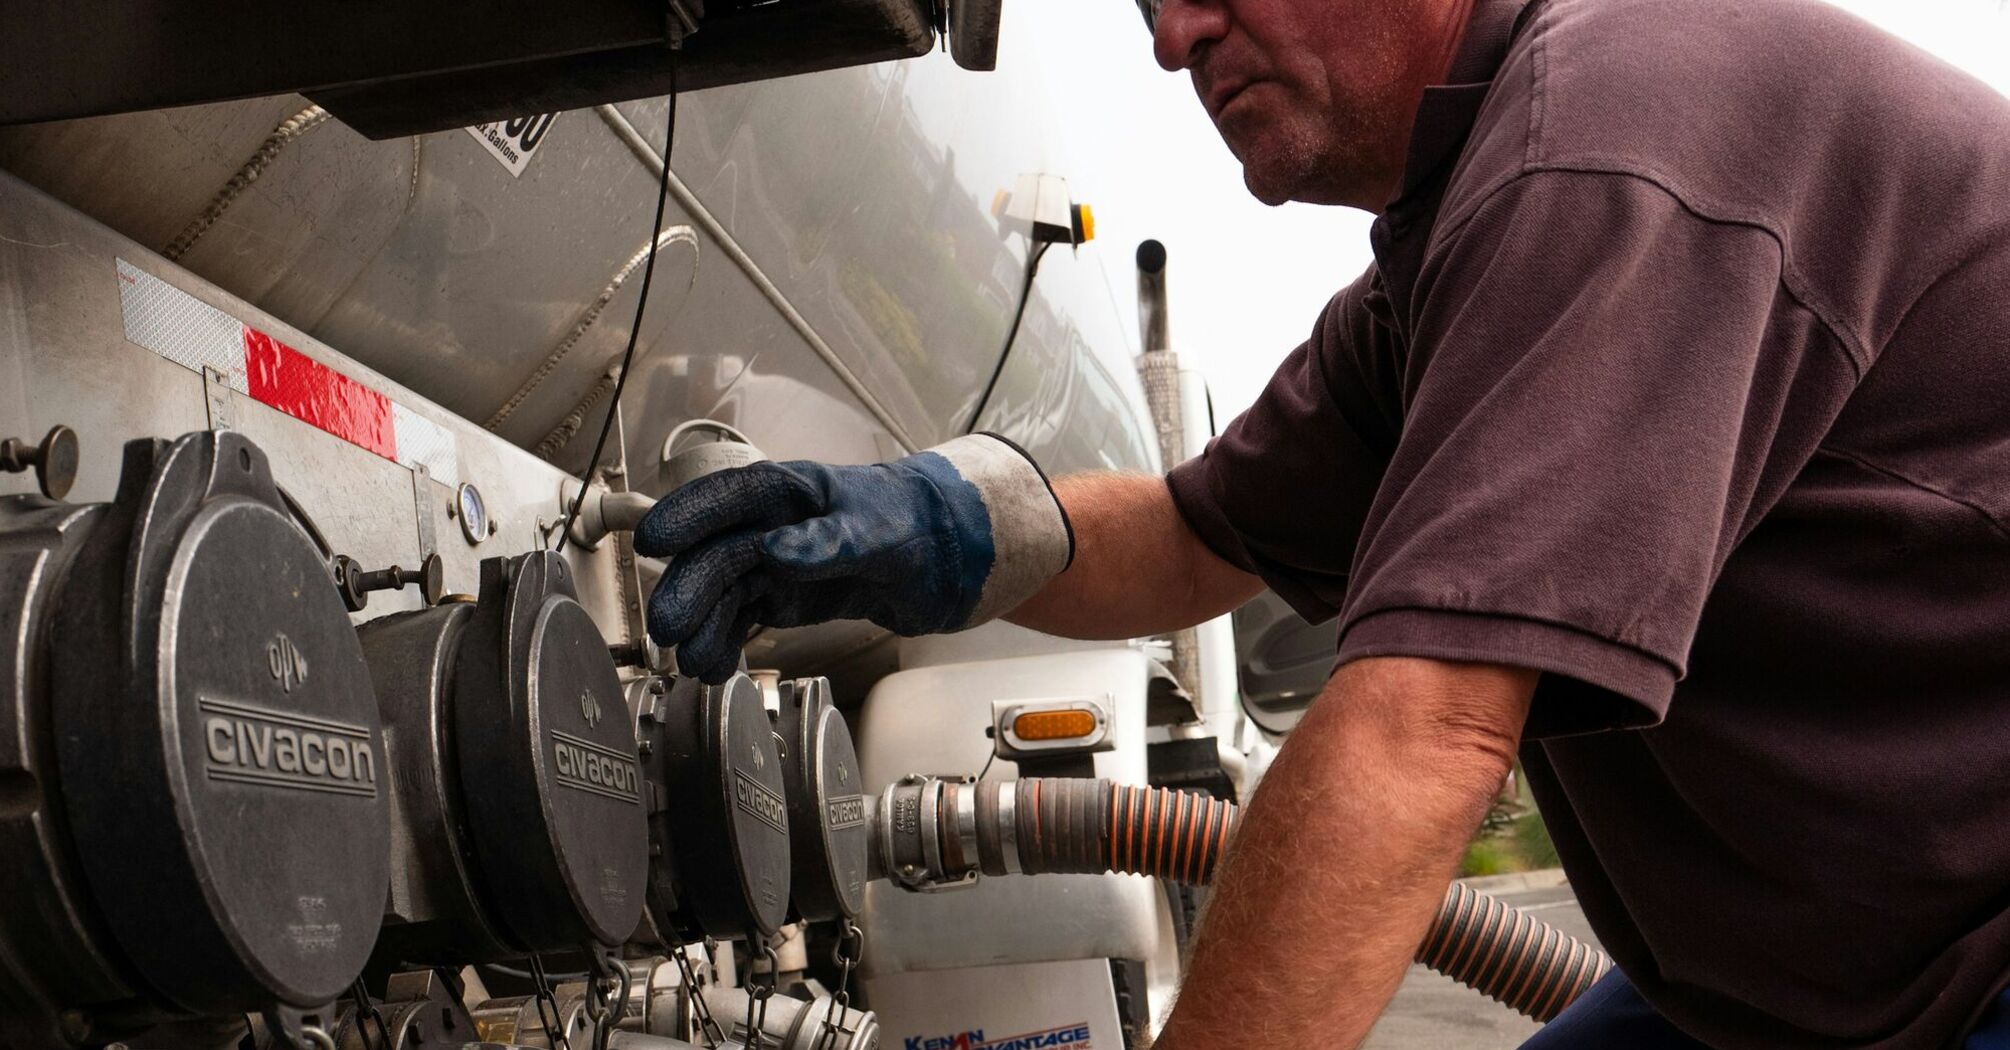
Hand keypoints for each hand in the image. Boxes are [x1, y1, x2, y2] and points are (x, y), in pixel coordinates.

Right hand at [634, 434, 1071, 681]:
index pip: (729, 497)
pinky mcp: (783, 595)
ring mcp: (774, 561)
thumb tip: (777, 551)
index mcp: (791, 492)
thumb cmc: (912, 522)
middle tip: (668, 629)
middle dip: (688, 590)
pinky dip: (724, 641)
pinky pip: (742, 617)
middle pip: (717, 554)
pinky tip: (714, 665)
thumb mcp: (877, 531)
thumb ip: (829, 541)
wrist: (943, 552)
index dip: (687, 516)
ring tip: (696, 664)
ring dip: (703, 626)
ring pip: (723, 592)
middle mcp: (773, 524)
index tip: (653, 541)